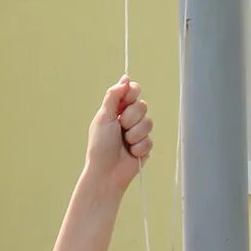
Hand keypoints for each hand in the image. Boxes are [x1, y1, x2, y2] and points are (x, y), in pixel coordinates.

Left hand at [81, 78, 153, 196]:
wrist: (107, 172)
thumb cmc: (100, 146)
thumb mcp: (103, 117)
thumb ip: (114, 96)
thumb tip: (125, 78)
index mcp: (116, 110)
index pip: (132, 91)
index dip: (132, 93)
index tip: (127, 100)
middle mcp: (128, 119)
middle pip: (142, 105)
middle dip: (131, 117)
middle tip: (120, 127)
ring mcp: (137, 132)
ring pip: (148, 122)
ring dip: (135, 134)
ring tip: (125, 143)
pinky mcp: (145, 146)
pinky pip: (150, 139)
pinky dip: (139, 147)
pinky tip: (131, 154)